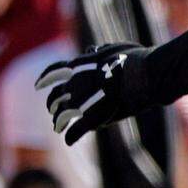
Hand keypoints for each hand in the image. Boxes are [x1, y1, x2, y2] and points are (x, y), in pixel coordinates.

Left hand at [35, 42, 150, 144]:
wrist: (148, 74)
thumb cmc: (137, 60)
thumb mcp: (115, 48)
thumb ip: (100, 51)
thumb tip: (90, 49)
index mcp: (80, 66)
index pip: (54, 72)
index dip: (45, 79)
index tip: (39, 85)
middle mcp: (76, 83)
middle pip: (55, 96)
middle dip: (53, 104)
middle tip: (54, 110)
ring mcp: (83, 101)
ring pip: (61, 115)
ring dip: (59, 121)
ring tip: (59, 127)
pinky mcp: (92, 117)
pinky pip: (75, 131)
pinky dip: (71, 136)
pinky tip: (69, 140)